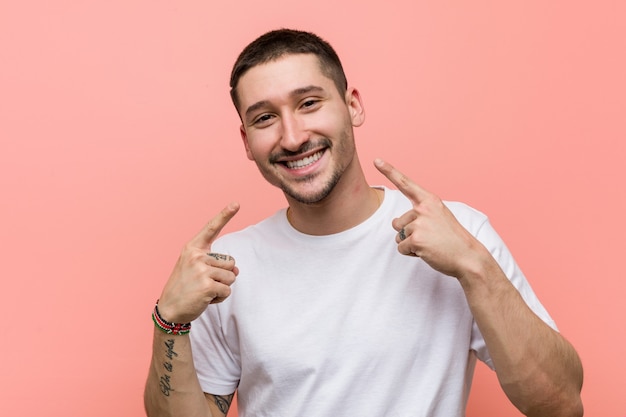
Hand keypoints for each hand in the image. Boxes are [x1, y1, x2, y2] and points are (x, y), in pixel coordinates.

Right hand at [157, 202, 239, 322]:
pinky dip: (220, 298)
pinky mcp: (207, 286)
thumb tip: (236, 271)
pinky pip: (227, 290)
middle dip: (223, 275)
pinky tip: (205, 299)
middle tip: (204, 282)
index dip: (225, 215)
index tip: (236, 203)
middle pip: (230, 262)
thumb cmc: (185, 287)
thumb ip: (217, 265)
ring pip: (231, 277)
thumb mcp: (197, 269)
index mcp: (192, 248)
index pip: (211, 228)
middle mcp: (196, 256)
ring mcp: (201, 271)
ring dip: (222, 287)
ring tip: (204, 290)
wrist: (170, 309)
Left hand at [374, 159, 486, 278]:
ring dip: (411, 244)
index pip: (406, 184)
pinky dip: (411, 253)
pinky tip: (428, 252)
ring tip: (431, 244)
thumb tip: (394, 223)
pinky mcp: (416, 239)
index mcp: (430, 200)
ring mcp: (419, 223)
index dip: (389, 171)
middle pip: (398, 222)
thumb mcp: (438, 218)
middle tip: (431, 238)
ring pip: (399, 236)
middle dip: (408, 234)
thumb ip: (417, 215)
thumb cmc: (452, 239)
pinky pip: (402, 247)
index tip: (377, 160)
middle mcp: (424, 208)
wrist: (468, 256)